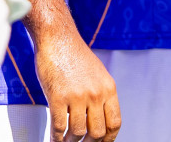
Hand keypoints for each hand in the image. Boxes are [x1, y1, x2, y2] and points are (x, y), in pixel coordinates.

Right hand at [33, 23, 121, 141]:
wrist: (57, 38)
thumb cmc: (74, 54)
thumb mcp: (97, 73)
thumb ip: (101, 94)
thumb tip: (99, 118)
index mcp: (108, 88)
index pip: (115, 123)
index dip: (108, 139)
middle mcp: (96, 93)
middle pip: (98, 132)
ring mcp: (78, 96)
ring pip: (78, 133)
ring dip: (72, 141)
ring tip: (67, 140)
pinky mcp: (58, 97)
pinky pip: (59, 127)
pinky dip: (57, 138)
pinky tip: (55, 138)